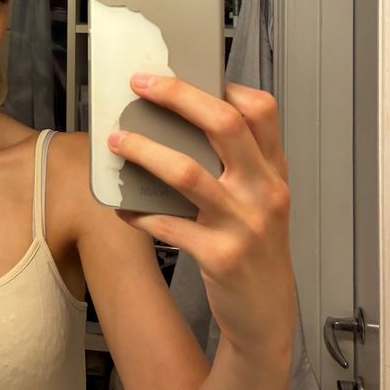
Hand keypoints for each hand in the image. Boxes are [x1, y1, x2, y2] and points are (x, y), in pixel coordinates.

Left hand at [110, 75, 295, 362]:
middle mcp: (264, 191)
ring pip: (187, 172)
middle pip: (224, 125)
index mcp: (274, 171)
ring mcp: (243, 224)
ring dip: (144, 151)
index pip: (261, 110)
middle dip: (178, 96)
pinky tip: (122, 208)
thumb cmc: (256, 250)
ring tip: (115, 141)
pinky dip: (138, 212)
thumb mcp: (260, 201)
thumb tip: (177, 123)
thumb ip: (236, 165)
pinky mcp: (219, 256)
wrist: (267, 317)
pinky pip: (166, 224)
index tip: (185, 72)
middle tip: (141, 84)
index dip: (223, 85)